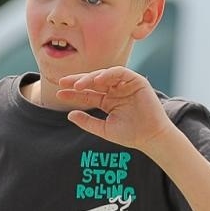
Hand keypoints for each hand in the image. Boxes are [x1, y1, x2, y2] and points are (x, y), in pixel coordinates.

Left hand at [57, 67, 172, 152]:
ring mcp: (125, 85)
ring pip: (104, 75)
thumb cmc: (130, 135)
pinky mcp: (136, 81)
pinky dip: (109, 74)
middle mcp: (115, 90)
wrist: (150, 138)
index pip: (87, 93)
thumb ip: (87, 122)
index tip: (59, 93)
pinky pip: (121, 73)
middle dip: (78, 81)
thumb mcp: (104, 128)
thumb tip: (69, 115)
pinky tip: (97, 80)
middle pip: (93, 82)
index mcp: (107, 100)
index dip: (73, 93)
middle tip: (63, 83)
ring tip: (78, 85)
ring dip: (91, 78)